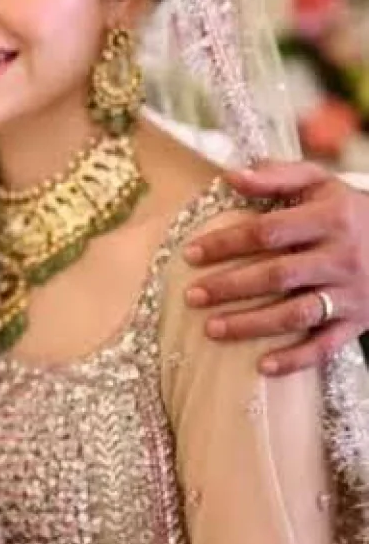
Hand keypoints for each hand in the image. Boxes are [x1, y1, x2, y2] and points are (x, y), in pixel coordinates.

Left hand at [182, 161, 368, 375]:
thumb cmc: (347, 210)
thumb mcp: (319, 182)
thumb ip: (276, 176)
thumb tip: (230, 177)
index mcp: (330, 219)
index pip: (269, 232)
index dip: (228, 243)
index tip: (191, 254)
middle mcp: (341, 257)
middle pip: (278, 275)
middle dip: (230, 287)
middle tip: (191, 295)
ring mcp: (350, 294)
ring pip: (297, 314)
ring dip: (251, 325)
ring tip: (211, 329)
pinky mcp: (357, 322)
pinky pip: (325, 346)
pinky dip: (295, 359)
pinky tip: (262, 367)